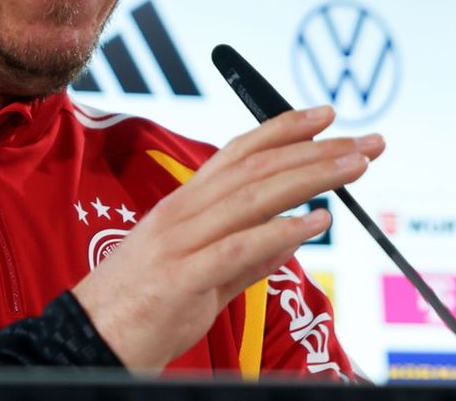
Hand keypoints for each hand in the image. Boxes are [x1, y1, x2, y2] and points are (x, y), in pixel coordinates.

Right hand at [71, 105, 384, 373]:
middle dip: (316, 149)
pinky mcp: (182, 278)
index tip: (327, 115)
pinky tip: (316, 222)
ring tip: (354, 166)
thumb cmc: (142, 309)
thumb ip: (246, 255)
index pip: (239, 152)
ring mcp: (181, 242)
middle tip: (365, 141)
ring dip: (310, 177)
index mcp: (184, 205)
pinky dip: (280, 231)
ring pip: (253, 196)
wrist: (89, 340)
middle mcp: (183, 213)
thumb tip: (291, 235)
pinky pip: (238, 248)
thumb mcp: (201, 275)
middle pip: (257, 167)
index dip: (285, 128)